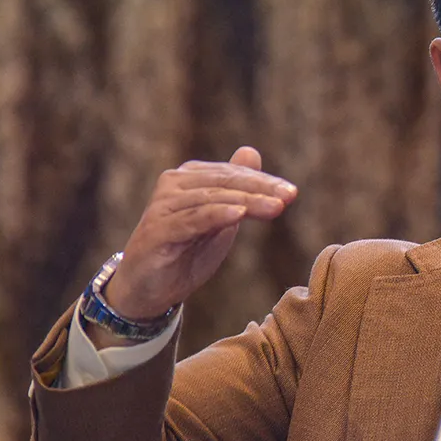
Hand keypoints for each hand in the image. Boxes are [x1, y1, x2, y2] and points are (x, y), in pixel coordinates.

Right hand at [101, 146, 296, 322]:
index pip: (232, 175)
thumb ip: (235, 190)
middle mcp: (173, 185)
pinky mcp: (157, 231)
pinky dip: (216, 215)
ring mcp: (162, 207)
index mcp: (189, 178)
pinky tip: (238, 215)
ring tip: (274, 207)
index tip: (292, 192)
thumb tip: (251, 151)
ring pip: (212, 199)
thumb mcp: (219, 221)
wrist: (148, 289)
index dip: (264, 182)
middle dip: (260, 189)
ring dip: (247, 202)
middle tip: (289, 196)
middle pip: (224, 183)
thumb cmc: (186, 252)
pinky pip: (192, 219)